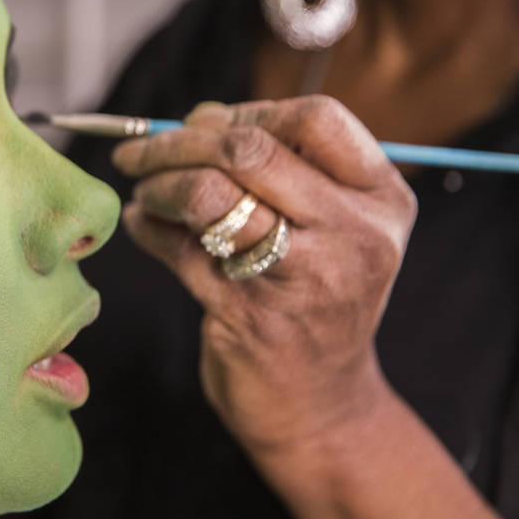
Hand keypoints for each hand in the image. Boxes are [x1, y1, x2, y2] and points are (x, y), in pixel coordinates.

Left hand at [111, 96, 417, 455]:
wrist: (321, 407)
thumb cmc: (314, 299)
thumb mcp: (327, 227)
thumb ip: (277, 167)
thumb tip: (197, 117)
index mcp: (381, 199)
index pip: (315, 119)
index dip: (247, 110)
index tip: (205, 125)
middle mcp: (354, 234)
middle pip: (250, 150)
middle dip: (177, 143)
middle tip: (138, 155)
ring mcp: (303, 279)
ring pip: (208, 195)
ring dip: (157, 185)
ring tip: (143, 193)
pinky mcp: (249, 317)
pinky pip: (178, 249)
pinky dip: (147, 229)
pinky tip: (143, 227)